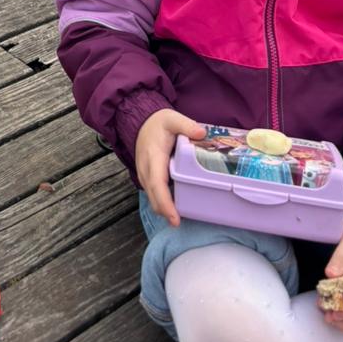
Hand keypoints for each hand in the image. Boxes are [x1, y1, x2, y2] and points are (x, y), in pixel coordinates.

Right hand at [134, 109, 206, 225]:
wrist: (141, 122)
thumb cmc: (157, 123)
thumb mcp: (172, 118)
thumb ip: (186, 125)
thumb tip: (201, 133)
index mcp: (153, 157)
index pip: (157, 184)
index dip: (165, 203)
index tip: (174, 217)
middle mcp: (146, 169)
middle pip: (154, 197)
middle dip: (165, 212)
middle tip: (180, 223)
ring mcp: (144, 174)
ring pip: (152, 198)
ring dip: (163, 209)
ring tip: (179, 217)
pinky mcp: (147, 177)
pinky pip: (153, 193)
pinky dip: (161, 202)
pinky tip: (174, 206)